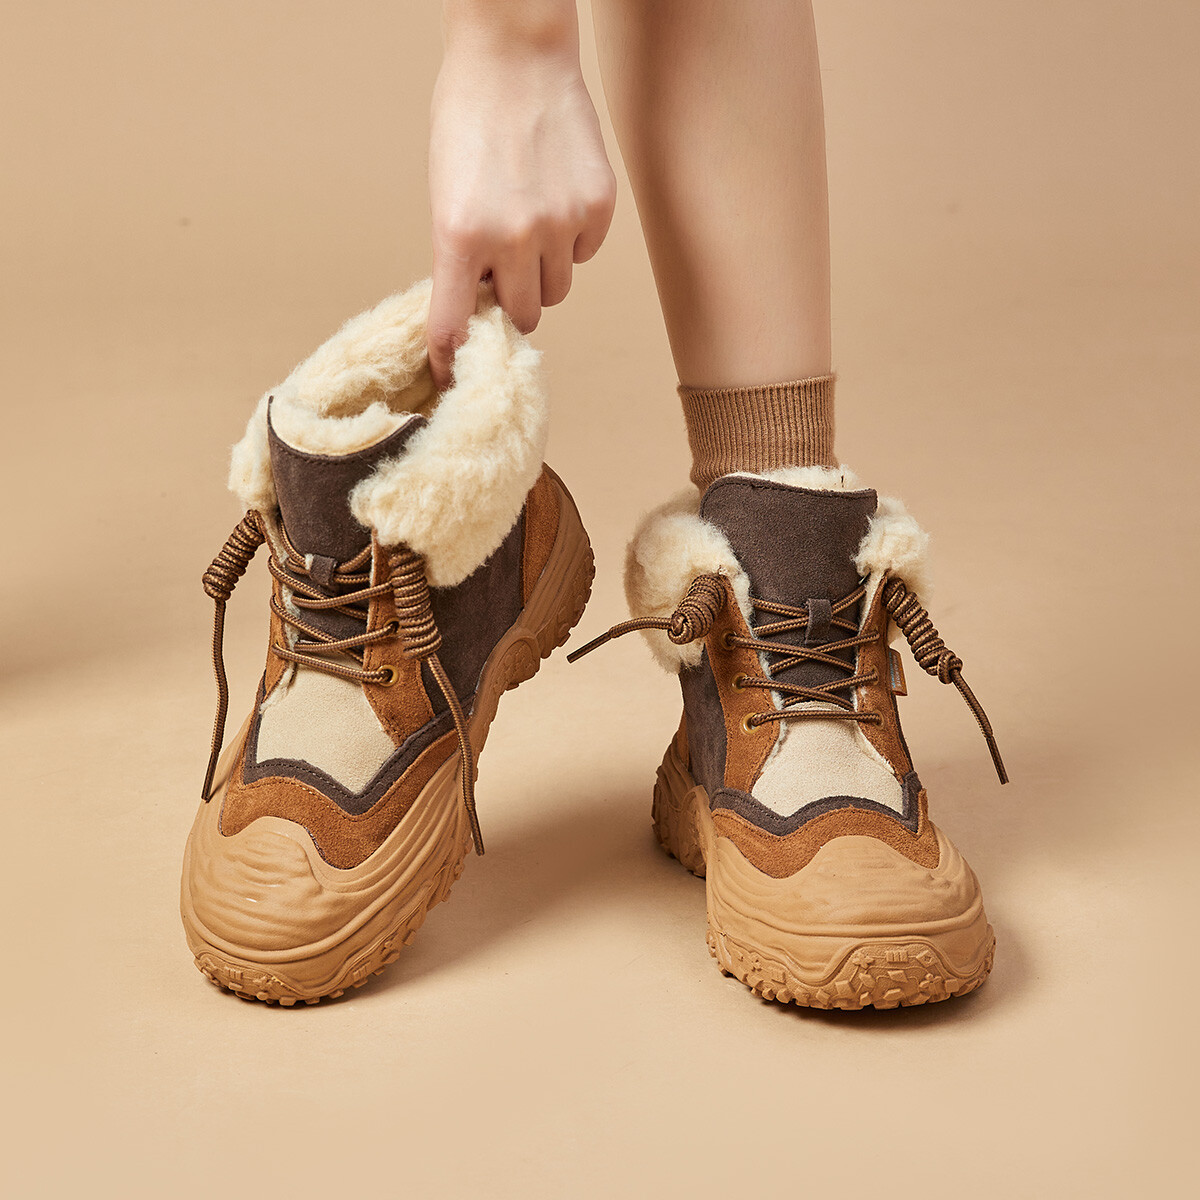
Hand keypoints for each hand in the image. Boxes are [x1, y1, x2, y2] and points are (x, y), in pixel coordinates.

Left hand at [427, 10, 615, 389]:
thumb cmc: (470, 116)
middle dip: (511, 305)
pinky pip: (584, 254)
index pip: (453, 326)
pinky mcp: (597, 209)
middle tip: (503, 276)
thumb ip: (461, 254)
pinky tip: (556, 200)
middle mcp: (511, 238)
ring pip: (556, 291)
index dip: (451, 359)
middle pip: (521, 316)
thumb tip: (480, 305)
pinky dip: (571, 241)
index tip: (452, 377)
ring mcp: (559, 225)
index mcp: (458, 235)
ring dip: (542, 275)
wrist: (516, 54)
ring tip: (530, 227)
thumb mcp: (444, 191)